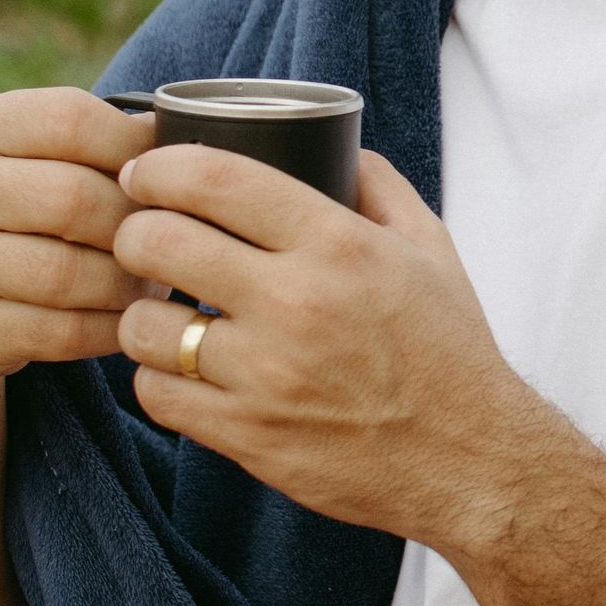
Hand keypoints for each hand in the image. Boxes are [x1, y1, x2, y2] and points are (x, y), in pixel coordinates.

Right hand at [0, 89, 160, 387]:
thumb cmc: (32, 212)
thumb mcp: (45, 158)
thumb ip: (106, 142)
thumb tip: (188, 140)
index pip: (72, 120)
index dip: (136, 148)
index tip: (166, 176)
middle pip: (74, 199)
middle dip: (137, 226)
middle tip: (171, 242)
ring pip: (68, 274)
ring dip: (128, 285)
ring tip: (152, 283)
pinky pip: (62, 332)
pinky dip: (109, 328)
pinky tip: (126, 319)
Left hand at [112, 143, 543, 558]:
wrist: (470, 459)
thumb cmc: (450, 351)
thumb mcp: (432, 250)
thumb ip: (381, 187)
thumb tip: (337, 146)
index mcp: (339, 246)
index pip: (216, 179)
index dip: (160, 166)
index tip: (145, 171)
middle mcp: (296, 304)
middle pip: (158, 243)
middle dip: (135, 233)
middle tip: (144, 241)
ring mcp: (265, 376)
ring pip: (143, 326)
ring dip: (144, 314)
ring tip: (167, 313)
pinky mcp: (247, 435)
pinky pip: (156, 394)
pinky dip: (160, 378)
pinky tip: (185, 369)